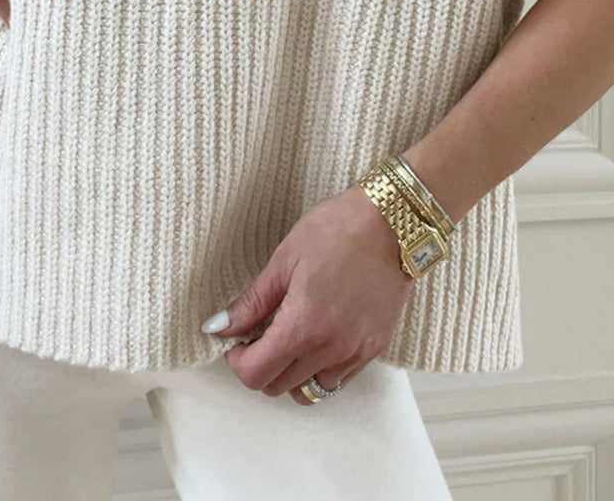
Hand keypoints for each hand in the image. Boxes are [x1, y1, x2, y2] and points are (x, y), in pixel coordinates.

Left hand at [200, 184, 412, 405]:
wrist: (393, 222)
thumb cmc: (337, 230)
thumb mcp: (285, 259)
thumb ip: (252, 301)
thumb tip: (220, 327)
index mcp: (304, 326)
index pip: (256, 375)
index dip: (237, 361)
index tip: (237, 339)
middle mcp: (331, 349)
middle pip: (278, 387)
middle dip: (260, 365)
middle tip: (258, 333)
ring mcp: (356, 353)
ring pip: (309, 391)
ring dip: (290, 372)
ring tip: (288, 336)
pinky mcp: (374, 349)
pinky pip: (338, 380)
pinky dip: (319, 371)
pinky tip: (316, 338)